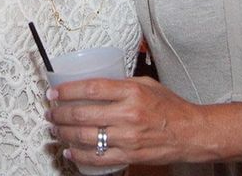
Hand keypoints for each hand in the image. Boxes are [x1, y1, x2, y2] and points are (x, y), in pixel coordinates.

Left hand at [47, 76, 208, 167]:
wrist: (190, 133)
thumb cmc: (170, 107)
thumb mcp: (146, 84)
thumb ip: (121, 83)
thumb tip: (95, 83)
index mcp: (131, 92)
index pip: (91, 89)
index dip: (67, 91)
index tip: (55, 92)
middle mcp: (127, 114)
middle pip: (83, 114)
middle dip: (60, 114)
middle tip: (51, 112)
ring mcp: (127, 137)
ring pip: (86, 137)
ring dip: (65, 133)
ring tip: (55, 129)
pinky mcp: (129, 155)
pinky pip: (98, 157)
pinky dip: (79, 155)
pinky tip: (69, 150)